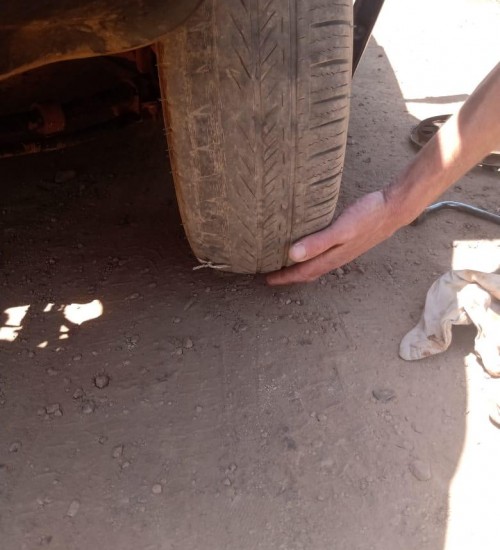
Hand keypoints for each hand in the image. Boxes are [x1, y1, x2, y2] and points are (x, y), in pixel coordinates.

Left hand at [266, 190, 398, 284]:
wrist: (394, 209)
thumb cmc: (368, 217)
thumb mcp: (341, 229)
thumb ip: (317, 242)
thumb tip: (292, 256)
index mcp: (331, 258)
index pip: (302, 273)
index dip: (283, 278)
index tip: (266, 279)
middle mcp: (336, 257)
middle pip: (308, 272)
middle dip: (289, 276)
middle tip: (271, 275)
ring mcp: (343, 250)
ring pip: (316, 265)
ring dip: (300, 267)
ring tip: (285, 264)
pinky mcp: (347, 240)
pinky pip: (324, 254)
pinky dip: (311, 256)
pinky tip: (308, 247)